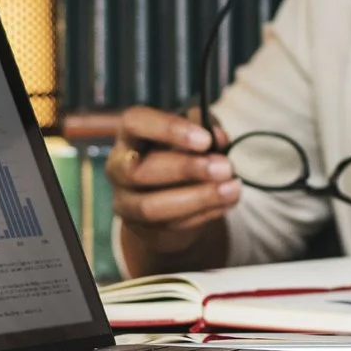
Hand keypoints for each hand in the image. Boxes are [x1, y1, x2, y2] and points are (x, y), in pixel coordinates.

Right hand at [108, 104, 238, 270]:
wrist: (166, 196)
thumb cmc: (177, 154)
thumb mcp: (190, 134)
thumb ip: (204, 127)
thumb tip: (218, 138)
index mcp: (129, 135)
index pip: (135, 123)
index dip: (168, 129)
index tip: (205, 139)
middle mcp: (118, 167)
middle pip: (139, 171)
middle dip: (186, 170)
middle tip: (225, 167)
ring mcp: (126, 201)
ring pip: (151, 206)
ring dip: (197, 198)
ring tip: (232, 189)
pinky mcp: (141, 227)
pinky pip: (171, 224)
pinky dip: (204, 213)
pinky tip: (227, 202)